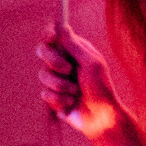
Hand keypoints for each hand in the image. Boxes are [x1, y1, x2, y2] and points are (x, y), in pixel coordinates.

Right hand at [36, 24, 120, 142]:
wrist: (101, 119)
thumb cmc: (102, 89)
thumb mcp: (91, 64)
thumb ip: (75, 46)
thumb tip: (61, 26)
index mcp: (75, 51)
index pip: (55, 36)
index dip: (49, 34)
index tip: (51, 38)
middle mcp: (64, 62)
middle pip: (43, 51)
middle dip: (53, 61)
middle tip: (68, 70)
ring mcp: (57, 79)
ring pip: (43, 75)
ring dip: (60, 85)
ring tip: (75, 93)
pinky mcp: (53, 96)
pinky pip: (45, 94)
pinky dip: (59, 99)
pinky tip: (71, 104)